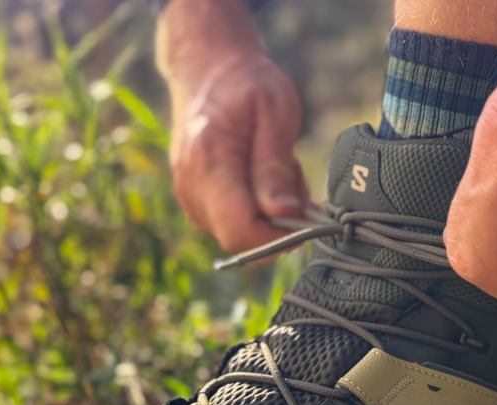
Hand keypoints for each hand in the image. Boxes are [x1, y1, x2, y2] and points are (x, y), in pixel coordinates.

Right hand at [169, 56, 308, 253]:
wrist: (208, 70)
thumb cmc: (247, 86)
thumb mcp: (276, 113)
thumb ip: (276, 169)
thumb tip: (284, 215)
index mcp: (209, 164)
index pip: (240, 230)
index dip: (278, 236)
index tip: (306, 215)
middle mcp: (191, 188)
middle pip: (240, 242)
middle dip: (278, 228)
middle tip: (296, 186)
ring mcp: (189, 198)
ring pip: (239, 237)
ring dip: (270, 218)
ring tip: (280, 173)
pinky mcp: (195, 203)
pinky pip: (232, 225)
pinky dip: (257, 212)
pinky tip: (265, 180)